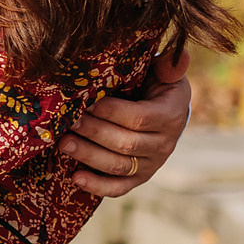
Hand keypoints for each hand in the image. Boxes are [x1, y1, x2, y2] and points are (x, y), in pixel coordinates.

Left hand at [64, 47, 192, 196]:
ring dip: (88, 156)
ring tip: (63, 143)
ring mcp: (151, 164)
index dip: (110, 111)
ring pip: (118, 166)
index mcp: (170, 116)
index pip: (138, 118)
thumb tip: (180, 56)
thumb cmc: (155, 85)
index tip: (85, 101)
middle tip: (67, 121)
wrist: (163, 112)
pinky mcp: (138, 178)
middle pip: (125, 143)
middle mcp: (164, 144)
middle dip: (93, 132)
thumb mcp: (164, 73)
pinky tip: (75, 178)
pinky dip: (97, 186)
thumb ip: (168, 65)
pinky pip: (118, 187)